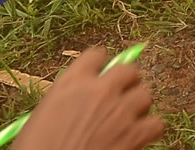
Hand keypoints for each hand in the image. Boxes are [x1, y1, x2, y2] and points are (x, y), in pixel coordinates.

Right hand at [13, 45, 165, 149]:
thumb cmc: (38, 148)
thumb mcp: (44, 115)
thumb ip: (68, 98)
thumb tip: (84, 98)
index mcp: (72, 82)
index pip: (96, 55)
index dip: (99, 66)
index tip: (100, 76)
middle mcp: (100, 90)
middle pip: (129, 70)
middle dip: (125, 83)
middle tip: (119, 98)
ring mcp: (120, 111)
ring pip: (145, 95)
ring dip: (138, 106)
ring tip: (127, 120)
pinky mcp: (135, 134)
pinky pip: (156, 123)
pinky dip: (149, 130)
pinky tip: (139, 137)